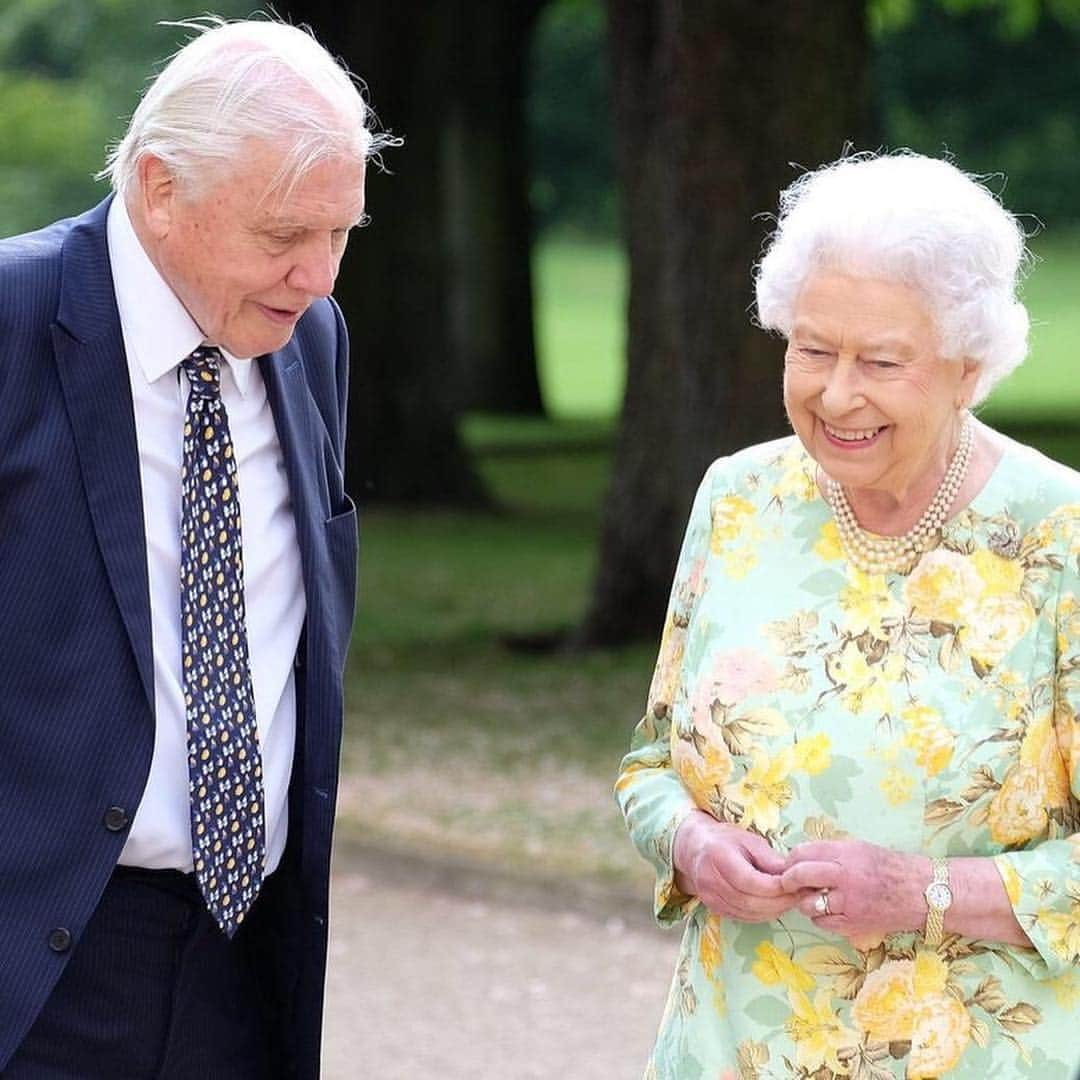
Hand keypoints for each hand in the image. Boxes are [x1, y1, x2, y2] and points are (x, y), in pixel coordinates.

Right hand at [672, 811, 798, 922]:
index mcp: (718, 856)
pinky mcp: (713, 908)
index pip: (751, 881)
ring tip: (790, 901)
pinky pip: (742, 917)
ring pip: (748, 913)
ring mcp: (709, 897)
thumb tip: (793, 875)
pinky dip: (762, 914)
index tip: (798, 885)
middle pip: (750, 902)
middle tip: (800, 896)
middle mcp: (710, 880)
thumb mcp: (749, 840)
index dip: (776, 888)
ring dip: (773, 911)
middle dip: (779, 902)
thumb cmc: (725, 840)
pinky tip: (774, 905)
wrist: (695, 848)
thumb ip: (769, 858)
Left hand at [781, 839, 928, 942]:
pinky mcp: (854, 925)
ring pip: (807, 904)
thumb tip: (800, 857)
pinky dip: (821, 918)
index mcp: (844, 854)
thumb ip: (830, 852)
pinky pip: (823, 923)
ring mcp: (848, 903)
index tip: (789, 863)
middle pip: (799, 875)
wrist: (922, 893)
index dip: (791, 859)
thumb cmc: (890, 867)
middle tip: (788, 882)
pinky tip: (831, 911)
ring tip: (815, 897)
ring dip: (805, 901)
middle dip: (788, 879)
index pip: (802, 852)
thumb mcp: (859, 849)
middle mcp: (844, 877)